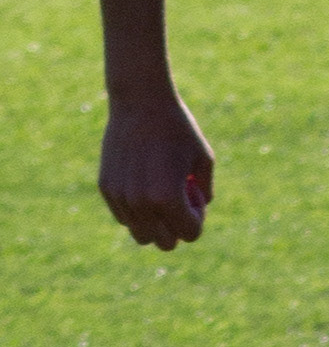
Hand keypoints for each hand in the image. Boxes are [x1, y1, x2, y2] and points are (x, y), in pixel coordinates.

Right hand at [99, 96, 215, 250]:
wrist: (140, 102)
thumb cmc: (178, 129)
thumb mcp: (203, 160)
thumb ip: (204, 192)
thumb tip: (194, 215)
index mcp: (169, 198)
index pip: (190, 234)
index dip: (198, 218)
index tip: (195, 196)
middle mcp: (141, 203)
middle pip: (164, 243)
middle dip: (176, 228)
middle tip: (179, 201)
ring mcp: (121, 197)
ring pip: (141, 234)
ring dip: (155, 222)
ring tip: (160, 192)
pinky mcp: (106, 188)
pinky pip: (124, 217)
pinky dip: (136, 210)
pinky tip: (143, 183)